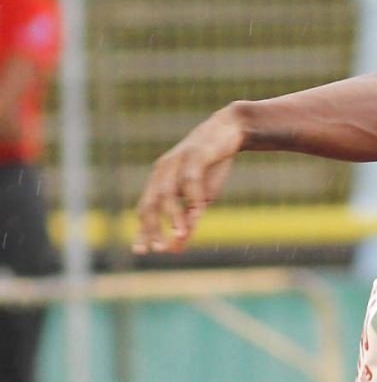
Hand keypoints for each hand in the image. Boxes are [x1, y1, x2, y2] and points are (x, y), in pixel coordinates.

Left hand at [133, 105, 244, 253]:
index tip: (142, 251)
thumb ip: (189, 219)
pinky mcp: (195, 154)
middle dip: (152, 227)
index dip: (143, 230)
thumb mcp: (201, 197)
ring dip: (172, 216)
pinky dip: (192, 197)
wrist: (229, 130)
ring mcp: (178, 162)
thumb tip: (179, 245)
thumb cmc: (212, 165)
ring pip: (167, 193)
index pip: (146, 209)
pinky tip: (198, 213)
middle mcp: (163, 171)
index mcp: (160, 180)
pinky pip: (190, 179)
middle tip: (158, 249)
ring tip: (178, 236)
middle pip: (151, 203)